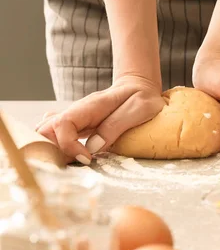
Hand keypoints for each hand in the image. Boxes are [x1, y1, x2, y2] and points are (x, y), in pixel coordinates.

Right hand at [36, 75, 165, 163]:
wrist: (140, 86)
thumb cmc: (143, 97)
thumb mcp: (139, 107)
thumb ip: (117, 125)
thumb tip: (94, 147)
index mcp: (90, 106)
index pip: (63, 123)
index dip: (69, 145)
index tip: (87, 159)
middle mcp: (77, 112)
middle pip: (45, 130)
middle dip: (53, 150)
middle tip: (75, 163)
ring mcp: (75, 118)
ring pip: (46, 133)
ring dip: (53, 151)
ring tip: (72, 163)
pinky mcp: (77, 126)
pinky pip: (55, 135)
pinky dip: (56, 148)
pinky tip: (70, 157)